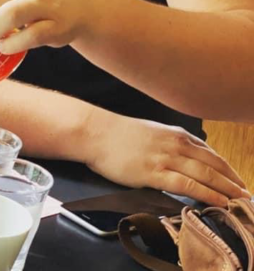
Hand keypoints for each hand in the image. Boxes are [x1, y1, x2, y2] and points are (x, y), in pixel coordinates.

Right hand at [86, 109, 249, 205]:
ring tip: (241, 200)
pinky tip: (219, 202)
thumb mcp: (150, 133)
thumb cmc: (118, 134)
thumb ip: (169, 144)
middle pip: (214, 164)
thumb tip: (182, 158)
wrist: (95, 132)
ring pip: (206, 175)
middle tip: (247, 194)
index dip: (228, 169)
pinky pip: (188, 185)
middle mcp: (175, 144)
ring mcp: (166, 158)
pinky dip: (207, 194)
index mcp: (175, 134)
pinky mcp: (154, 172)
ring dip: (227, 189)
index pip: (210, 153)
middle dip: (234, 180)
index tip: (238, 181)